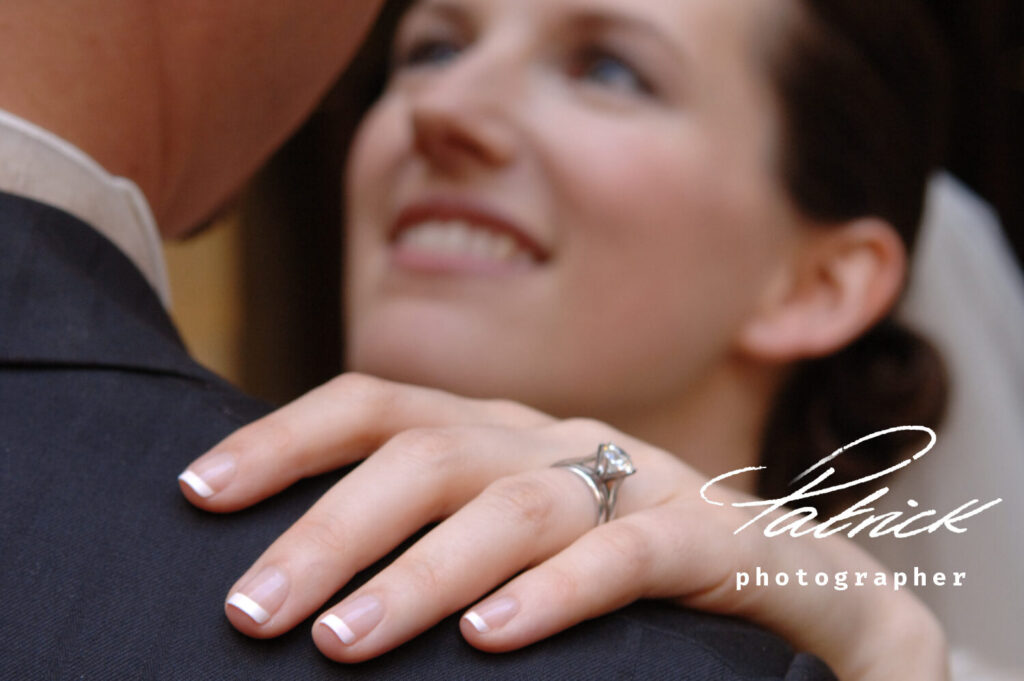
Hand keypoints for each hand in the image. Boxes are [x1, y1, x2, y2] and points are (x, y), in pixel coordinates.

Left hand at [179, 373, 947, 679]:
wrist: (800, 589)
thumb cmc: (630, 575)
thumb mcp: (518, 543)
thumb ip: (436, 542)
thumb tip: (311, 585)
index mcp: (504, 434)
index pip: (380, 405)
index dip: (285, 438)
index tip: (198, 491)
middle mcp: (560, 440)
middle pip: (431, 453)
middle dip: (332, 527)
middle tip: (250, 610)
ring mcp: (642, 481)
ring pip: (515, 505)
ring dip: (419, 572)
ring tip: (339, 643)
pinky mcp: (711, 541)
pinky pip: (626, 555)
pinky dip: (552, 593)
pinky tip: (487, 639)